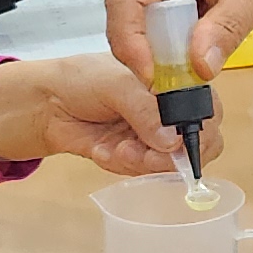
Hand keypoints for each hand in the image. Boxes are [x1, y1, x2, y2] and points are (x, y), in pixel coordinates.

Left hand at [0, 54, 184, 176]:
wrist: (45, 104)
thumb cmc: (81, 79)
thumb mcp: (116, 83)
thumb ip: (145, 109)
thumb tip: (171, 141)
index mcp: (174, 82)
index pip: (207, 108)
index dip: (202, 128)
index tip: (180, 141)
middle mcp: (170, 111)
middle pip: (197, 143)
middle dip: (172, 154)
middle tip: (146, 155)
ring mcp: (153, 136)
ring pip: (169, 164)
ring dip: (142, 161)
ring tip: (116, 149)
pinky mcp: (135, 157)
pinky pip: (143, 172)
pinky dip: (124, 165)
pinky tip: (104, 150)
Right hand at [106, 0, 252, 84]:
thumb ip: (227, 30)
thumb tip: (200, 66)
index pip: (128, 1)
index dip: (132, 46)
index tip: (154, 78)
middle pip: (121, 13)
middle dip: (148, 49)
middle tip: (186, 66)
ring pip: (124, 17)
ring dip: (153, 40)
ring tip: (193, 37)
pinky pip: (131, 13)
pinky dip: (154, 31)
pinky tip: (182, 27)